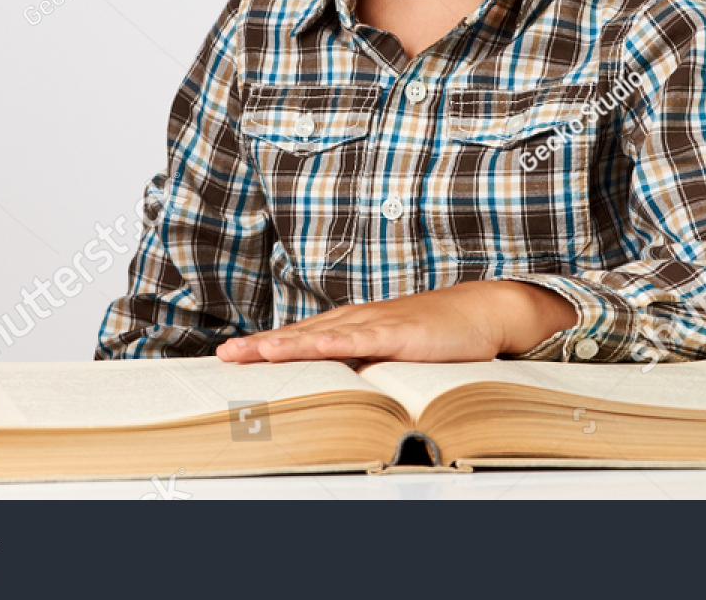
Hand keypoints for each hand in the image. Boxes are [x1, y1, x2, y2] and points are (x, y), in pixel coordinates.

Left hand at [214, 280, 576, 363]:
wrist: (479, 311)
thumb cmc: (434, 333)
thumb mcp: (390, 354)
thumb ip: (361, 366)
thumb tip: (332, 393)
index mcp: (351, 326)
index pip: (299, 338)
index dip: (264, 347)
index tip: (229, 356)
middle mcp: (357, 320)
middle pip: (301, 335)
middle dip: (262, 346)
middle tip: (226, 356)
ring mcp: (378, 323)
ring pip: (325, 335)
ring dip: (290, 344)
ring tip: (256, 352)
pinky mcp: (401, 332)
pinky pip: (365, 338)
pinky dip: (339, 341)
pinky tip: (316, 345)